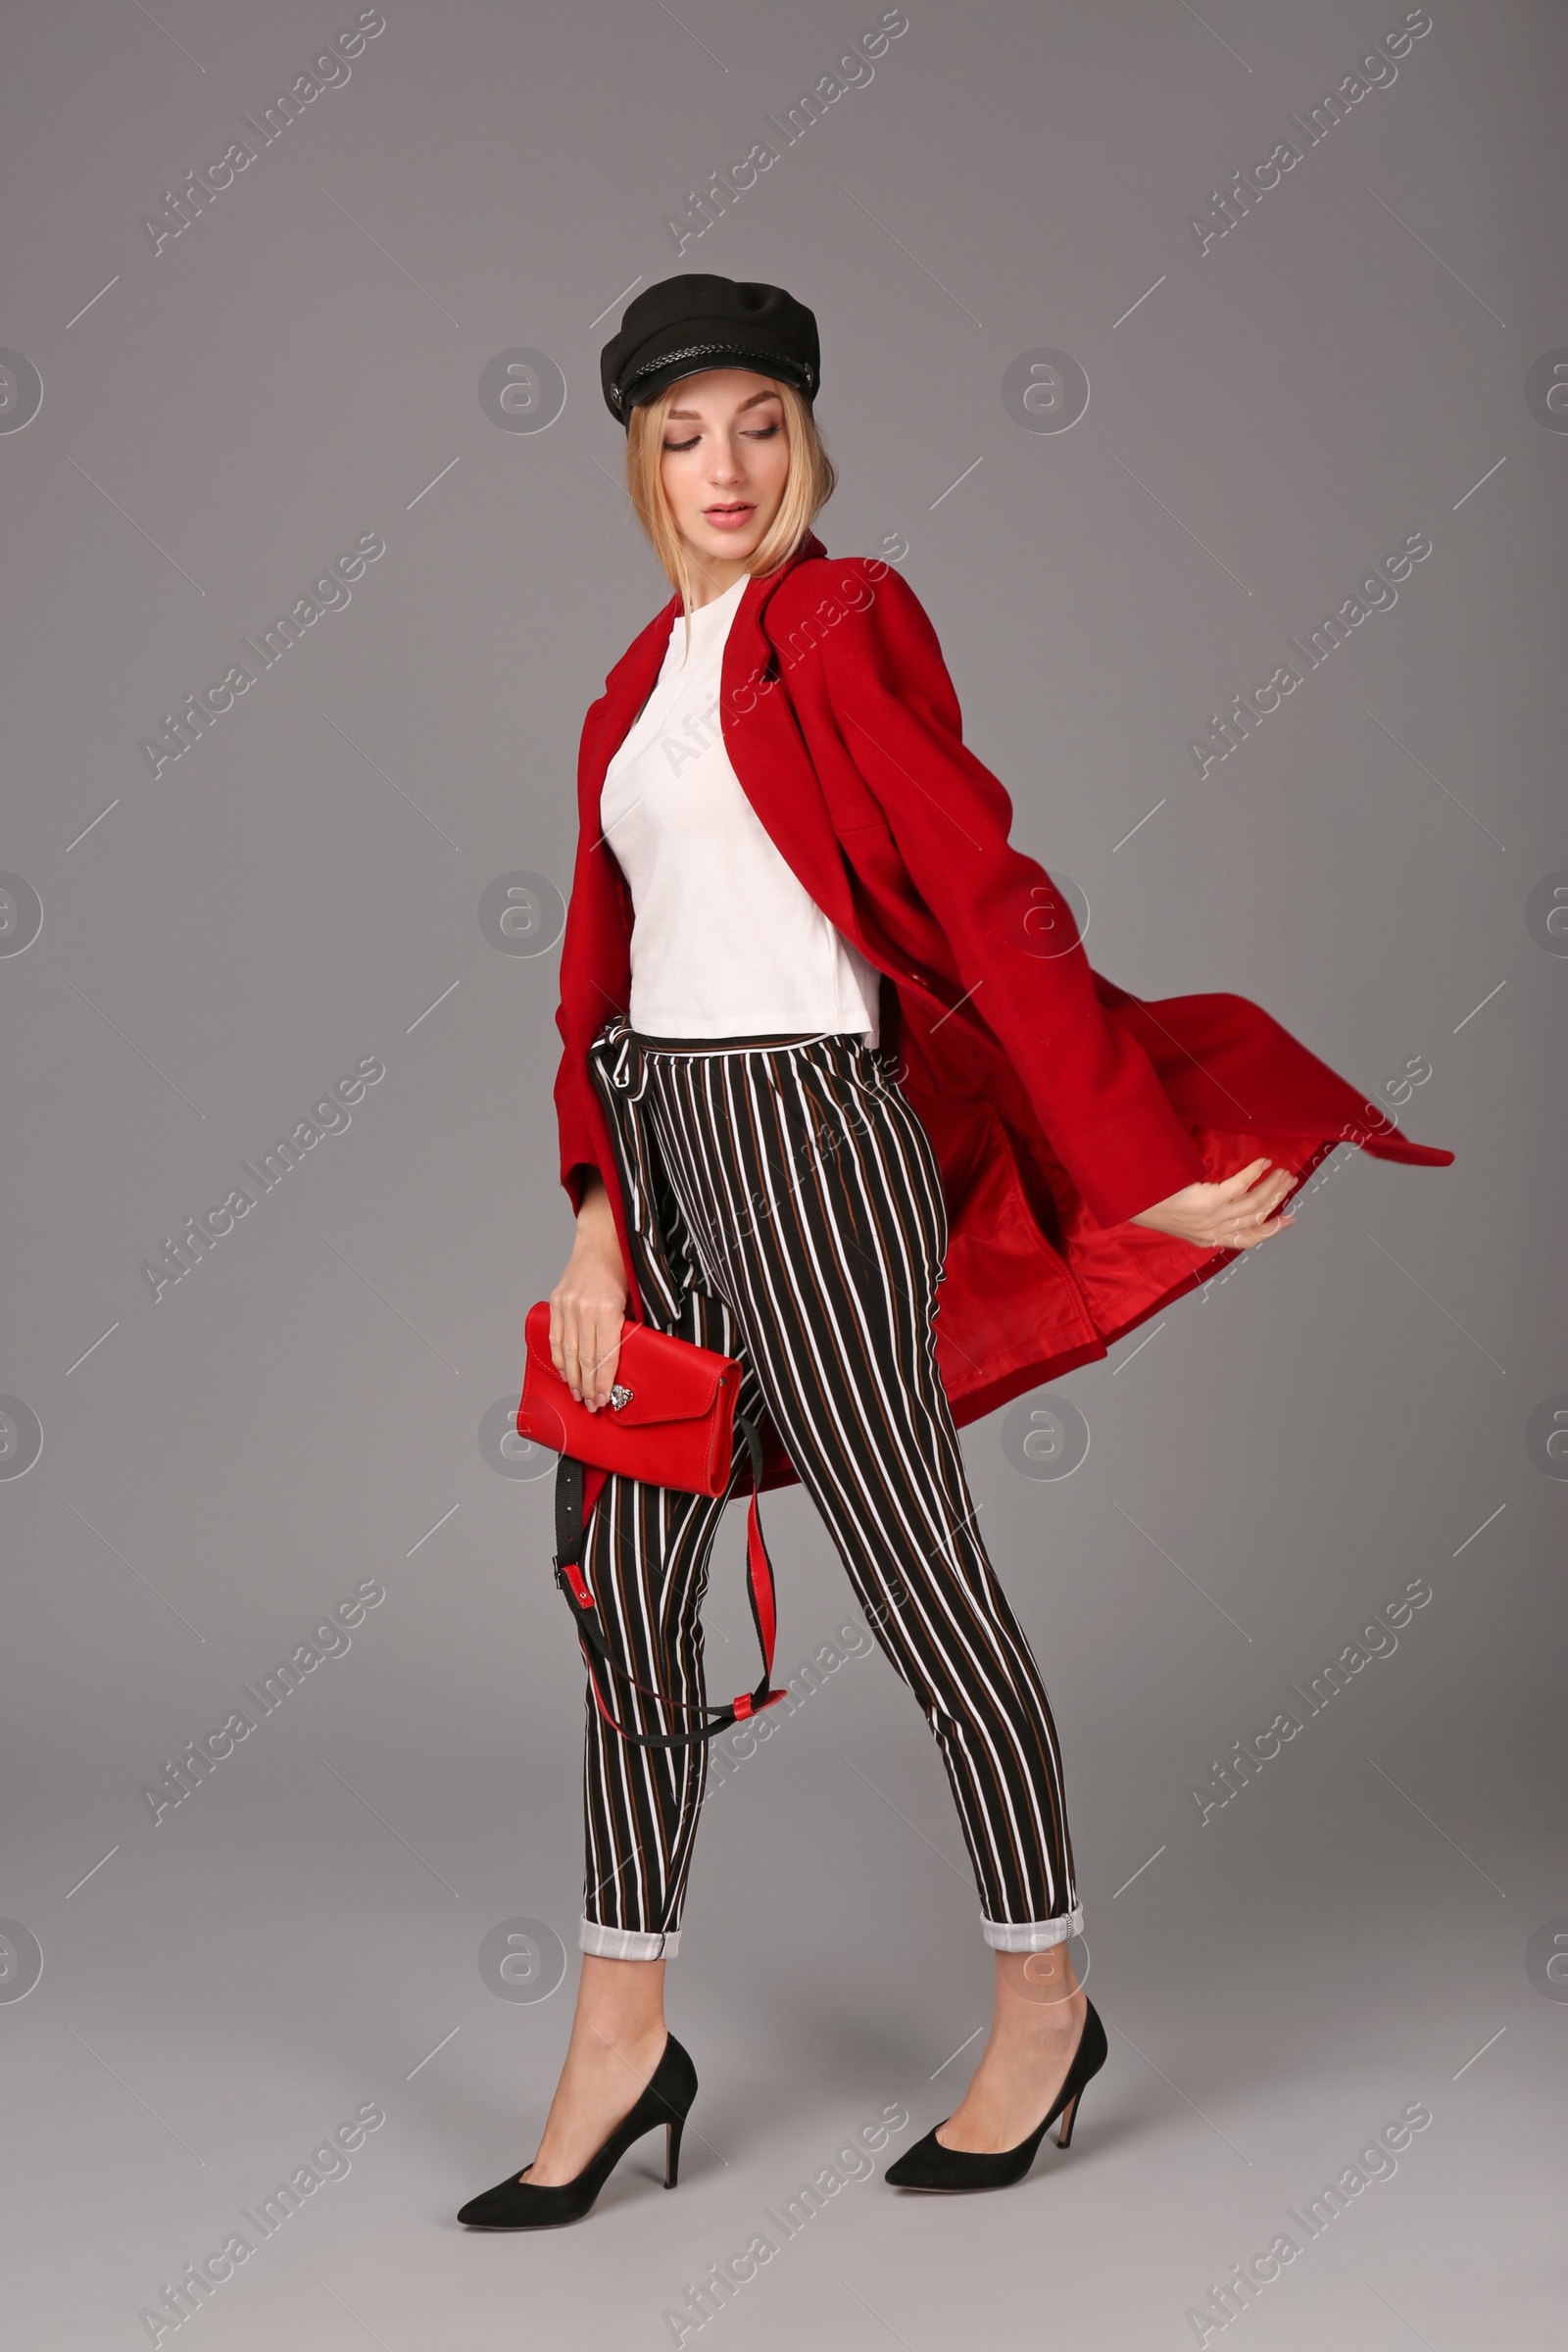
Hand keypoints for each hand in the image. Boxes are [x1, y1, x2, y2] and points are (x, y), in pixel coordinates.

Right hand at [550, 1173, 629, 1411]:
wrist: (602, 1238)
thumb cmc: (626, 1267)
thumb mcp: (636, 1298)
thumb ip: (630, 1328)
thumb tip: (631, 1362)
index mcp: (607, 1307)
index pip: (605, 1355)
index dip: (604, 1382)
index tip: (604, 1400)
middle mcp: (583, 1307)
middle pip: (584, 1358)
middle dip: (588, 1386)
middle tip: (591, 1406)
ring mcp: (566, 1304)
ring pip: (567, 1351)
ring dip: (572, 1377)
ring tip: (577, 1395)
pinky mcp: (556, 1301)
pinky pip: (556, 1337)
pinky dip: (559, 1358)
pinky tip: (564, 1373)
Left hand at [1130, 1156, 1295, 1251]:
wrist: (1131, 1199)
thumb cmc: (1152, 1201)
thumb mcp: (1183, 1215)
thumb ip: (1206, 1213)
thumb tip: (1228, 1197)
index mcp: (1207, 1238)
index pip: (1246, 1239)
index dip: (1270, 1230)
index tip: (1288, 1219)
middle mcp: (1211, 1232)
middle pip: (1255, 1218)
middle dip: (1276, 1199)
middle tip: (1290, 1183)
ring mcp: (1210, 1219)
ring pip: (1252, 1204)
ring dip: (1271, 1186)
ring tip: (1282, 1173)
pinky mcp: (1207, 1203)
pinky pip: (1239, 1187)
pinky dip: (1254, 1174)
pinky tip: (1262, 1163)